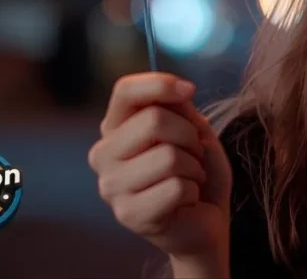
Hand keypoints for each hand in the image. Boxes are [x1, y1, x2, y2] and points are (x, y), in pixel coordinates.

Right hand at [88, 73, 231, 274]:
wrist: (204, 223)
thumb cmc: (197, 172)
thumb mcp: (195, 130)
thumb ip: (181, 109)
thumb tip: (179, 92)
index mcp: (115, 128)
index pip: (125, 90)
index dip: (161, 83)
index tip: (190, 90)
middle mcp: (103, 154)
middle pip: (154, 119)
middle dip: (189, 135)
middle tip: (194, 154)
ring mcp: (111, 186)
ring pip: (169, 156)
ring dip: (194, 167)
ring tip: (189, 179)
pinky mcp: (128, 214)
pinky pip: (176, 187)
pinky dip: (193, 190)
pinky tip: (185, 201)